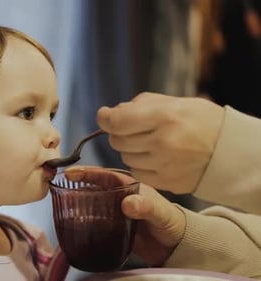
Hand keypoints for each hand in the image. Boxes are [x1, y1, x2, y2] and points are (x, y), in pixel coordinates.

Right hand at [65, 166, 185, 265]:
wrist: (177, 247)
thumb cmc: (172, 223)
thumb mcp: (161, 213)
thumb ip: (147, 207)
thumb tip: (128, 203)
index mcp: (129, 186)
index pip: (104, 175)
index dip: (87, 172)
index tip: (71, 172)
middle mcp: (120, 197)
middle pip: (93, 187)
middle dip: (76, 185)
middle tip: (60, 186)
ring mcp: (115, 212)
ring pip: (91, 203)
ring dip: (77, 202)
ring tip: (63, 204)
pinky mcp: (113, 227)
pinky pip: (94, 221)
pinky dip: (83, 221)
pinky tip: (75, 224)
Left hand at [97, 92, 224, 193]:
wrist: (230, 151)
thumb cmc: (200, 121)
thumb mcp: (175, 102)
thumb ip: (141, 105)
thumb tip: (113, 112)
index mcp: (165, 117)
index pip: (117, 121)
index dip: (105, 118)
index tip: (104, 115)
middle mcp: (163, 142)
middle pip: (117, 140)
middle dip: (120, 133)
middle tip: (132, 129)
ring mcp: (164, 165)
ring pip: (125, 158)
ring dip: (130, 150)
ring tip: (148, 143)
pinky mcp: (166, 182)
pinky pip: (137, 174)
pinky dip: (139, 165)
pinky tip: (153, 157)